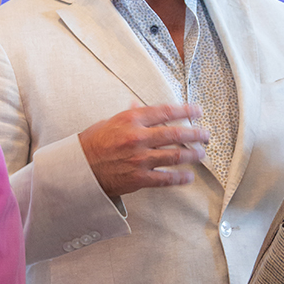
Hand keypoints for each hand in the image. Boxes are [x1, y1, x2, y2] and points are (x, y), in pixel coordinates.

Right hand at [78, 104, 209, 197]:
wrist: (77, 169)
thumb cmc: (91, 144)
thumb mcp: (110, 122)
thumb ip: (130, 115)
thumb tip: (140, 105)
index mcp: (130, 120)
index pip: (165, 112)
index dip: (185, 111)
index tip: (198, 111)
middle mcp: (137, 138)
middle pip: (175, 134)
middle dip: (195, 134)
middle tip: (206, 135)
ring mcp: (139, 159)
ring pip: (174, 156)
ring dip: (191, 155)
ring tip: (201, 154)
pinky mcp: (138, 178)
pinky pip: (165, 179)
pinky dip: (179, 178)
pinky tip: (188, 177)